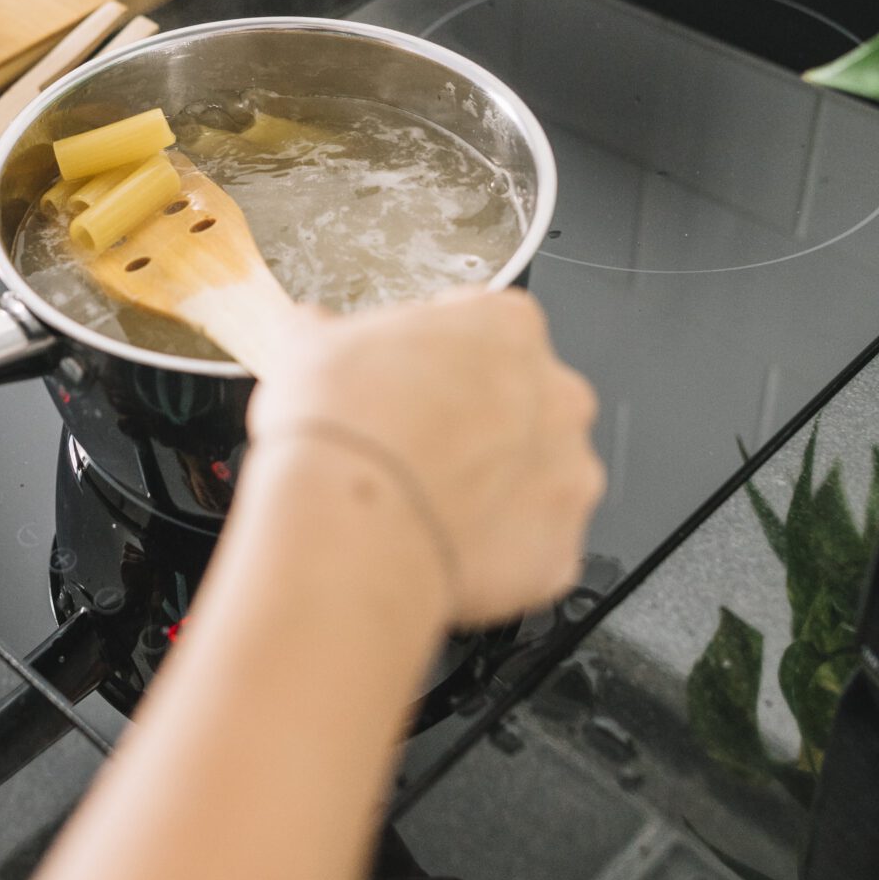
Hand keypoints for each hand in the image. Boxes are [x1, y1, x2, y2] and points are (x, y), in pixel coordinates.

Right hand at [249, 289, 603, 639]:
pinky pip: (529, 548)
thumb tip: (313, 333)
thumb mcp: (310, 345)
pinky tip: (438, 545)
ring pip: (533, 479)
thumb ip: (329, 333)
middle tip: (412, 445)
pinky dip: (491, 551)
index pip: (486, 328)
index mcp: (509, 329)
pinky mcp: (559, 551)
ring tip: (422, 502)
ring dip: (490, 488)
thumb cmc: (345, 430)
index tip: (406, 379)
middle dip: (475, 424)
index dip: (437, 358)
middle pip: (522, 404)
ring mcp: (568, 477)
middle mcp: (557, 397)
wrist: (353, 525)